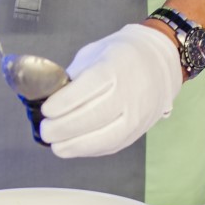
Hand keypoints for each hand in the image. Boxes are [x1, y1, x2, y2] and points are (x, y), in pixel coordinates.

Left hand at [39, 23, 182, 158]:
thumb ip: (73, 76)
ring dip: (75, 145)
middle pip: (94, 117)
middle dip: (63, 128)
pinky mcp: (137, 132)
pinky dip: (88, 149)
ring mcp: (135, 116)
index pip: (88, 88)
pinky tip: (72, 147)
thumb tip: (48, 99)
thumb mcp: (94, 54)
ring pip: (104, 138)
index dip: (64, 103)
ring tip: (56, 145)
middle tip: (46, 130)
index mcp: (114, 67)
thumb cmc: (119, 56)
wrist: (159, 64)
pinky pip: (111, 146)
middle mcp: (128, 93)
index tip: (46, 109)